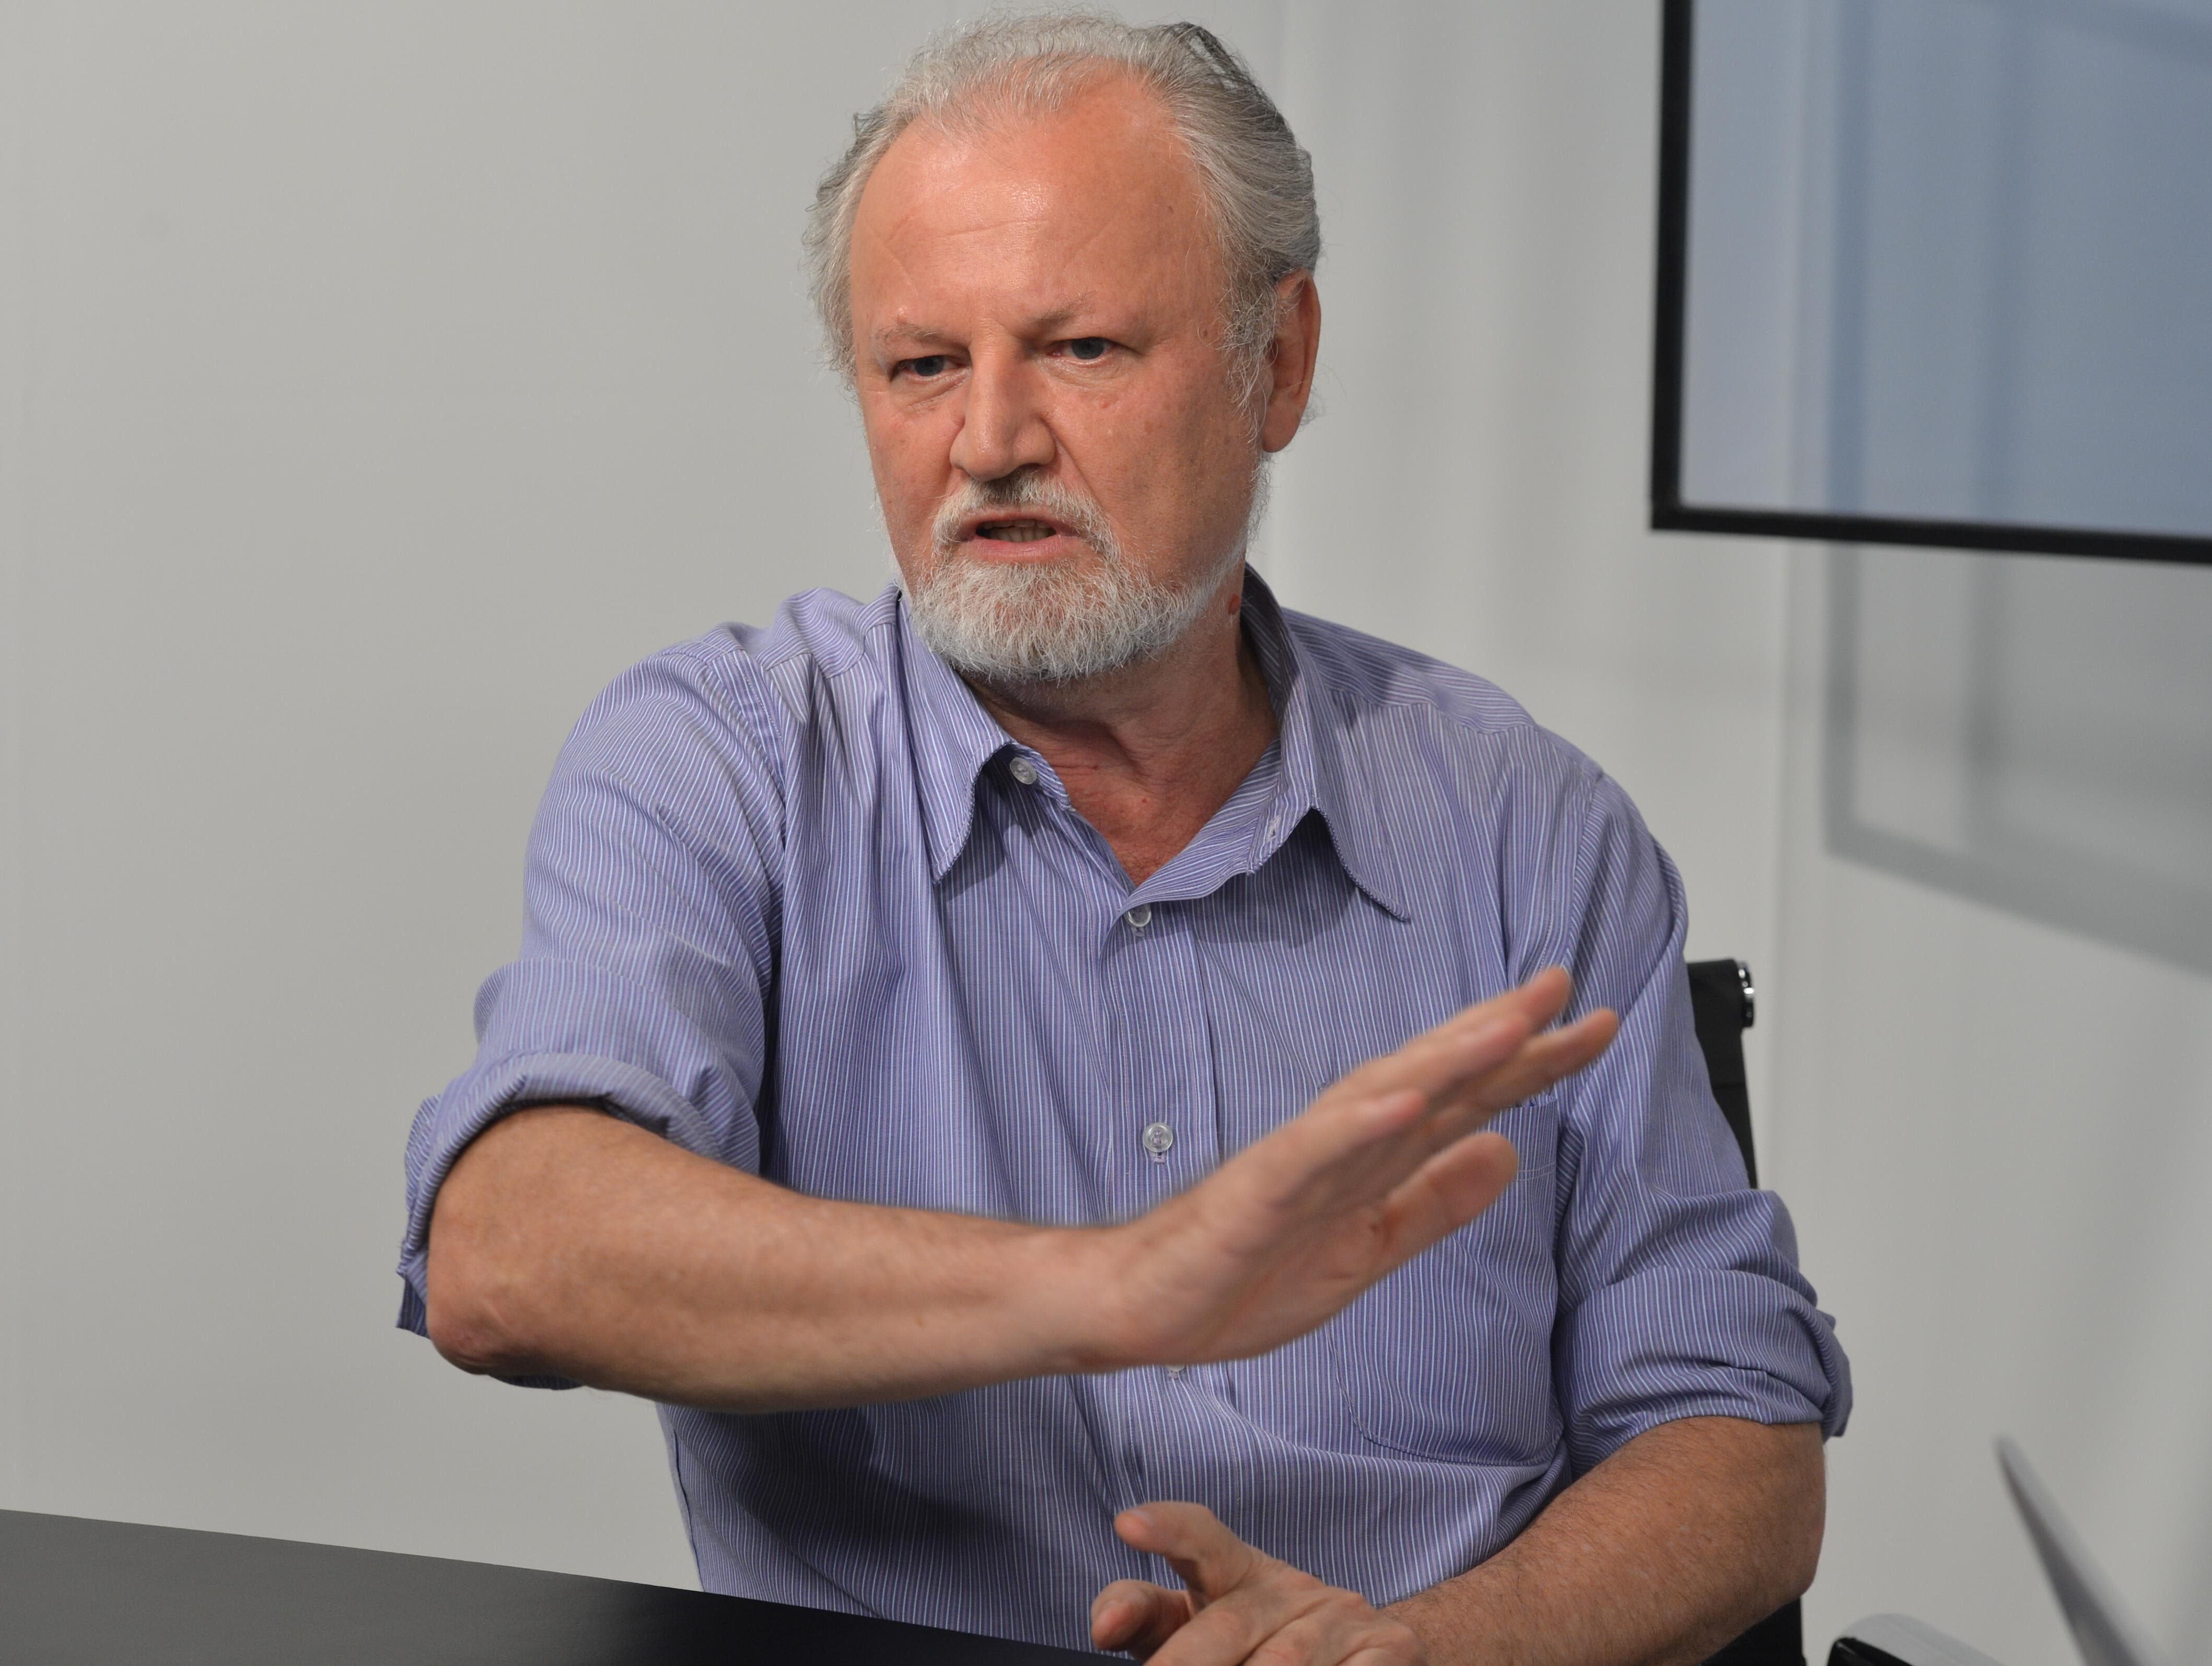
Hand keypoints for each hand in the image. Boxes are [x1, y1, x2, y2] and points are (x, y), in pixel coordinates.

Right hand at [1090, 966, 1614, 1370]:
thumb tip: (1509, 1153)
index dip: (1530, 1065)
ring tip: (1509, 1025)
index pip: (1466, 1102)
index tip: (1590, 1026)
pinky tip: (1406, 1103)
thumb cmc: (1244, 1274)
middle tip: (1563, 985)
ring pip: (1381, 1096)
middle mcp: (1344, 1145)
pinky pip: (1314, 1151)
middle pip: (1435, 1078)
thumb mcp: (1368, 1250)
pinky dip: (1360, 1124)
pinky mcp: (1257, 1190)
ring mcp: (1300, 1162)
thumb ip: (1433, 1203)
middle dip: (1502, 1034)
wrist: (1143, 1306)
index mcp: (1374, 1160)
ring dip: (1446, 1058)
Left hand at [1093, 1503, 1424, 1663]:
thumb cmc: (1253, 1648)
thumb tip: (1103, 1626)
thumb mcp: (1193, 1627)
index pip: (1201, 1540)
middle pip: (1230, 1625)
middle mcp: (1292, 1587)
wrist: (1369, 1658)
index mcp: (1238, 1573)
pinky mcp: (1392, 1649)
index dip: (1167, 1528)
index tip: (1127, 1525)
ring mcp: (1345, 1617)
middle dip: (1186, 1665)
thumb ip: (1142, 1617)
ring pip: (1285, 1662)